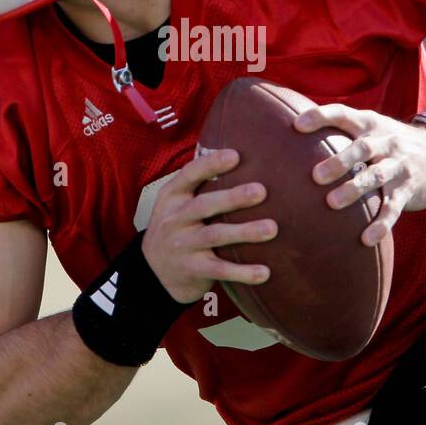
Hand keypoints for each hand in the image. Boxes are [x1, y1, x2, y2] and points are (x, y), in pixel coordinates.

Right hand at [142, 148, 276, 304]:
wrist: (153, 271)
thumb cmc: (177, 227)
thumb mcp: (177, 202)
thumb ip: (199, 183)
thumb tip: (236, 151)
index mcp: (172, 196)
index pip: (189, 175)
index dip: (210, 164)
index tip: (235, 155)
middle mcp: (174, 219)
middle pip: (204, 205)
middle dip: (233, 197)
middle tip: (261, 191)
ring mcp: (182, 246)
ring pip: (215, 236)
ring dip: (244, 232)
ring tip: (272, 228)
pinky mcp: (192, 270)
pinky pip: (219, 270)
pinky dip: (242, 272)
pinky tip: (265, 272)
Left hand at [293, 104, 425, 246]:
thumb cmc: (387, 142)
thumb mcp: (369, 127)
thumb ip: (339, 127)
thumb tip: (291, 125)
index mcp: (370, 124)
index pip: (344, 114)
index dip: (321, 116)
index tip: (297, 125)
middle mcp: (386, 142)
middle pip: (362, 148)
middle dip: (339, 161)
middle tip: (315, 176)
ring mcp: (399, 165)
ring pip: (377, 176)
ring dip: (354, 189)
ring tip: (332, 203)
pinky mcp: (408, 189)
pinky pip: (394, 207)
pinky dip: (381, 223)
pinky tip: (366, 238)